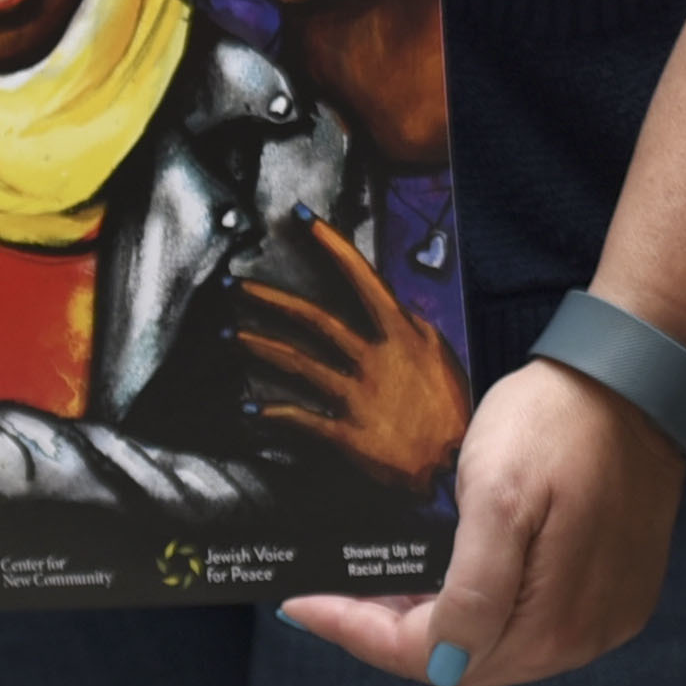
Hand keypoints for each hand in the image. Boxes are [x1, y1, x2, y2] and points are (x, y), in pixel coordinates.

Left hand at [233, 218, 477, 494]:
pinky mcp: (344, 431)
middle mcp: (374, 357)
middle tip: (238, 286)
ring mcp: (356, 394)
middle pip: (315, 319)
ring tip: (232, 336)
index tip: (305, 221)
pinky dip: (273, 414)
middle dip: (272, 299)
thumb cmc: (453, 409)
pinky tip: (252, 410)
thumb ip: (413, 329)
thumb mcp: (440, 356)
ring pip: (298, 362)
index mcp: (401, 333)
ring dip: (260, 347)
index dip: (332, 246)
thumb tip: (393, 308)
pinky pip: (299, 418)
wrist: (453, 463)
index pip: (362, 277)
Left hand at [284, 343, 684, 685]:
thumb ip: (472, 589)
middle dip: (395, 633)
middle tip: (343, 593)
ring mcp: (605, 620)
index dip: (360, 634)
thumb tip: (443, 664)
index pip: (432, 657)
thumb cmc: (557, 425)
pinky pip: (536, 625)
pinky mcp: (619, 595)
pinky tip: (459, 579)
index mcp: (551, 623)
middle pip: (464, 663)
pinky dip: (488, 612)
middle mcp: (582, 640)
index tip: (304, 606)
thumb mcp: (497, 493)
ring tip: (395, 587)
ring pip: (497, 649)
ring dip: (440, 626)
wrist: (637, 379)